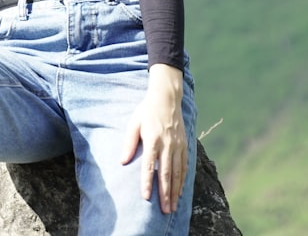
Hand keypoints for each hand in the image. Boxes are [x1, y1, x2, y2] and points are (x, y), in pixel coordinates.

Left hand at [120, 64, 187, 213]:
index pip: (150, 165)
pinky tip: (180, 190)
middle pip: (167, 173)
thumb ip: (129, 143)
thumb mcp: (134, 123)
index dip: (148, 182)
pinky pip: (185, 165)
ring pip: (178, 172)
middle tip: (166, 210)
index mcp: (153, 139)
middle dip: (166, 193)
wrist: (167, 97)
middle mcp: (167, 144)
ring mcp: (178, 144)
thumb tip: (123, 161)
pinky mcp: (184, 143)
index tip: (146, 197)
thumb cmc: (147, 110)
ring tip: (173, 206)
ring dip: (175, 190)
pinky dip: (183, 179)